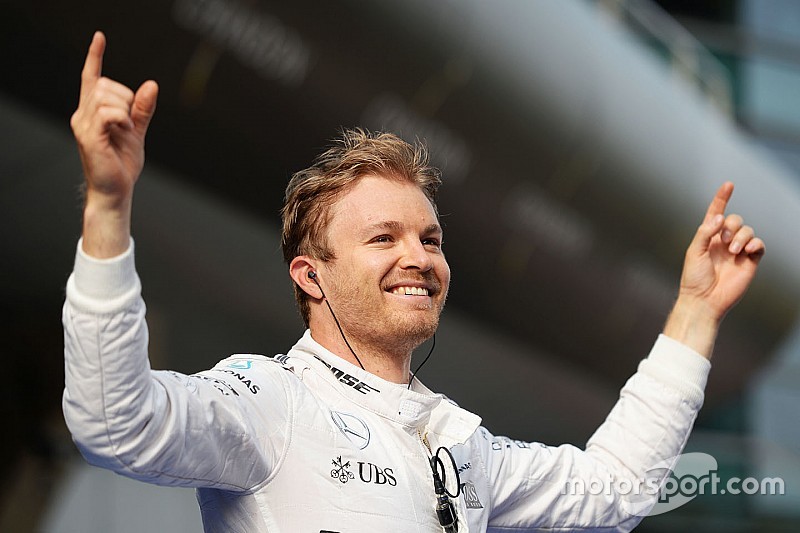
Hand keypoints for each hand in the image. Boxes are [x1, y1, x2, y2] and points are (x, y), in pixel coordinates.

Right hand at [70, 31, 157, 208]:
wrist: (116, 190)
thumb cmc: (122, 164)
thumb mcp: (137, 131)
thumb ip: (143, 109)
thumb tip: (152, 84)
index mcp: (92, 112)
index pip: (91, 78)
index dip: (94, 56)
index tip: (100, 37)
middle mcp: (83, 114)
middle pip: (105, 84)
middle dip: (126, 98)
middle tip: (131, 122)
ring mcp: (83, 124)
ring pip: (106, 95)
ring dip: (125, 109)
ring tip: (126, 129)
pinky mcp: (89, 136)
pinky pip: (108, 112)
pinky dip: (122, 117)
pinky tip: (125, 130)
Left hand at [664, 182, 764, 356]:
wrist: (705, 300)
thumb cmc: (694, 278)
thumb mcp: (693, 251)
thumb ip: (705, 232)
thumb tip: (720, 217)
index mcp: (707, 237)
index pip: (716, 213)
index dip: (722, 198)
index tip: (729, 184)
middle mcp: (723, 241)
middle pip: (735, 219)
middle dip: (732, 225)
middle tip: (724, 241)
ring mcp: (737, 251)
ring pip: (748, 230)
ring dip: (742, 236)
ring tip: (733, 251)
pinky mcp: (750, 261)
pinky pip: (759, 244)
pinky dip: (755, 243)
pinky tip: (747, 251)